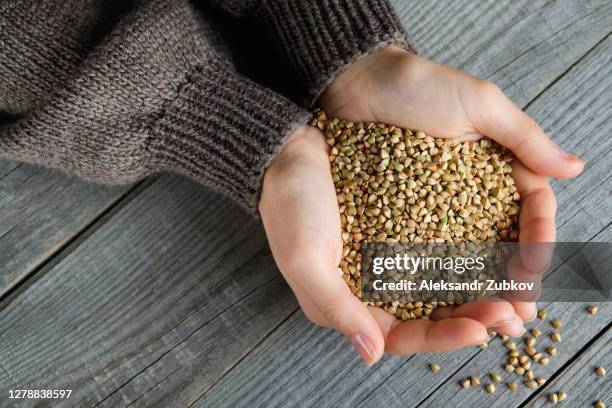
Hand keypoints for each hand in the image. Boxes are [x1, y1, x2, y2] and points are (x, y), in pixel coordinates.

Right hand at [260, 126, 514, 364]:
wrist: (291, 147)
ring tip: (516, 283)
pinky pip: (443, 244)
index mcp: (350, 303)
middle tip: (513, 311)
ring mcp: (392, 255)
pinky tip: (497, 246)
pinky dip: (471, 249)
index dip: (443, 337)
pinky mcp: (404, 224)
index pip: (404, 335)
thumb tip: (372, 354)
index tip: (480, 328)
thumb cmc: (289, 203)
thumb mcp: (306, 257)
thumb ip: (337, 307)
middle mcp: (375, 284)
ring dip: (480, 286)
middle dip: (473, 315)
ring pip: (444, 282)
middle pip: (432, 313)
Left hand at [319, 46, 583, 354]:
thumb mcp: (477, 104)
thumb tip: (573, 169)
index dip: (535, 245)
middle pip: (497, 247)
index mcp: (497, 171)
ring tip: (481, 324)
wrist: (355, 83)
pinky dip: (431, 283)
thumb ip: (523, 137)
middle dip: (508, 284)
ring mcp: (432, 211)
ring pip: (461, 261)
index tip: (533, 272)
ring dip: (474, 294)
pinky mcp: (396, 220)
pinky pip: (418, 257)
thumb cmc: (417, 85)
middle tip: (513, 317)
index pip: (528, 215)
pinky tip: (437, 308)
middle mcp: (468, 197)